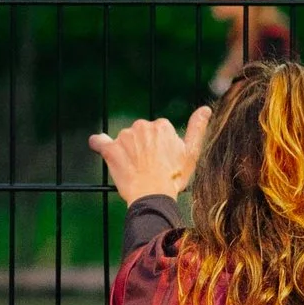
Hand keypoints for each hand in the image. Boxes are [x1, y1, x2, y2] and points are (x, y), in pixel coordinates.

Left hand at [89, 109, 209, 206]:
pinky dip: (98, 143)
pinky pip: (99, 142)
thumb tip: (205, 108)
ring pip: (124, 141)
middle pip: (140, 135)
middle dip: (143, 148)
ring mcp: (124, 137)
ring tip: (135, 171)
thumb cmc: (174, 178)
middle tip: (148, 168)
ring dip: (127, 151)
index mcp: (161, 126)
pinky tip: (98, 145)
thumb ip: (197, 128)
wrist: (153, 196)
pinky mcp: (110, 150)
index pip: (157, 133)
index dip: (159, 148)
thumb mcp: (191, 154)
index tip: (162, 161)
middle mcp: (142, 126)